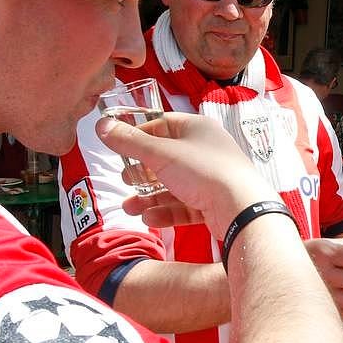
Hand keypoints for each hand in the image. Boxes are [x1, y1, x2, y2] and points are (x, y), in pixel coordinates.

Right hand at [96, 113, 272, 236]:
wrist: (240, 208)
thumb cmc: (204, 171)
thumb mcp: (160, 153)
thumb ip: (129, 142)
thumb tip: (102, 126)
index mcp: (198, 129)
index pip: (164, 124)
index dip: (140, 134)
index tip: (120, 146)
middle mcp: (207, 151)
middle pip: (167, 159)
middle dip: (142, 172)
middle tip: (125, 179)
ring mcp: (212, 179)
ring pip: (174, 186)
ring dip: (149, 197)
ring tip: (130, 207)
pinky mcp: (214, 203)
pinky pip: (185, 206)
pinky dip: (166, 212)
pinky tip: (149, 218)